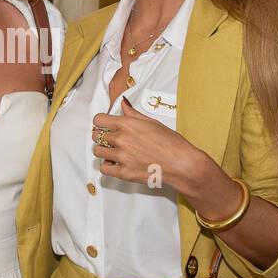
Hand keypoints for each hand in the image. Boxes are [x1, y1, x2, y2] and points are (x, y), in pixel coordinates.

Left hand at [91, 96, 209, 193]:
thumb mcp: (152, 122)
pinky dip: (108, 166)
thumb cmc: (171, 143)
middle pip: (96, 136)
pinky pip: (104, 168)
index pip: (99, 120)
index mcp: (127, 124)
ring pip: (98, 151)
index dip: (101, 122)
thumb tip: (123, 104)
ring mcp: (121, 156)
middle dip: (102, 137)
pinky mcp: (123, 172)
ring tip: (114, 152)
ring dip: (104, 151)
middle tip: (111, 140)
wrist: (181, 164)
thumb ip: (133, 114)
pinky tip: (116, 163)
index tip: (104, 125)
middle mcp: (121, 139)